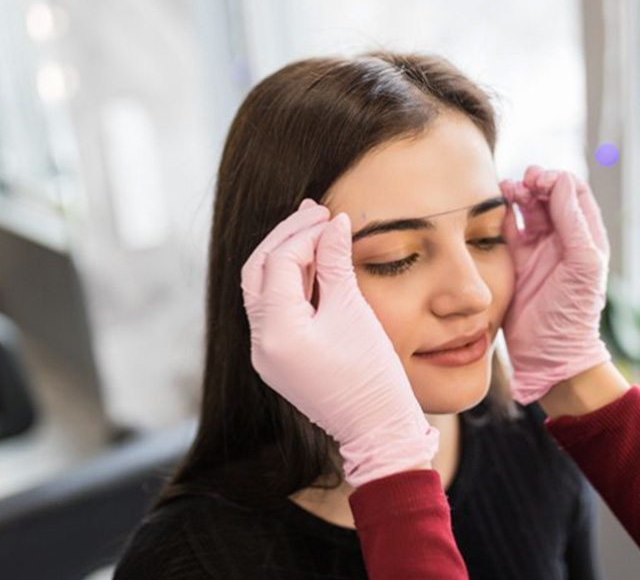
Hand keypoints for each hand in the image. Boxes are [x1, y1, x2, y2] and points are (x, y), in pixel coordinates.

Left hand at [240, 199, 437, 487]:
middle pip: (259, 271)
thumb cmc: (372, 373)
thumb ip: (335, 262)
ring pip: (262, 289)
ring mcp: (265, 354)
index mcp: (276, 331)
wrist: (378, 429)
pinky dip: (290, 283)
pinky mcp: (278, 359)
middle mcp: (260, 343)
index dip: (306, 233)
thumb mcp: (354, 311)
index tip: (333, 215)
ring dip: (286, 257)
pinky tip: (313, 265)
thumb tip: (333, 223)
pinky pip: (274, 310)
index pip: (281, 262)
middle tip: (315, 212)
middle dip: (286, 238)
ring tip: (315, 231)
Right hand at [498, 166, 611, 404]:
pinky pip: (506, 231)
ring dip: (517, 195)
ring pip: (526, 209)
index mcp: (586, 238)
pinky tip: (494, 208)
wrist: (548, 355)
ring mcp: (537, 252)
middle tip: (523, 183)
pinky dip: (500, 216)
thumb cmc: (573, 314)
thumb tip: (559, 183)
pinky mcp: (514, 264)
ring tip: (506, 190)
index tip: (541, 181)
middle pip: (548, 196)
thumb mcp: (582, 266)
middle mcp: (562, 241)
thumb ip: (573, 223)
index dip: (557, 180)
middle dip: (535, 183)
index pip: (573, 193)